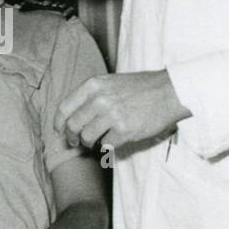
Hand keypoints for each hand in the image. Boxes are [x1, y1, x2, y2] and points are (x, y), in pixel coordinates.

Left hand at [56, 71, 189, 148]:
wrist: (170, 91)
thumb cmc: (142, 87)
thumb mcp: (112, 82)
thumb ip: (93, 96)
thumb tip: (75, 117)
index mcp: (93, 85)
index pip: (64, 108)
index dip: (59, 123)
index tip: (60, 131)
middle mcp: (99, 99)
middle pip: (73, 125)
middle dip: (72, 137)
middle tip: (76, 142)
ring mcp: (111, 115)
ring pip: (87, 137)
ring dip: (90, 143)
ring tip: (96, 142)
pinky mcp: (124, 130)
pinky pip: (106, 145)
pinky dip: (108, 146)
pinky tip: (115, 140)